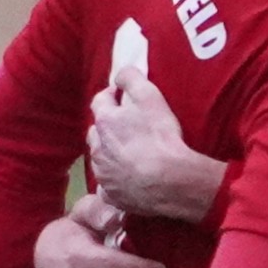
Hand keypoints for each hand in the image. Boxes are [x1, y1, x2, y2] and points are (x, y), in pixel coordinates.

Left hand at [86, 65, 226, 221]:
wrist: (171, 181)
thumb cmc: (161, 137)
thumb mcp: (150, 96)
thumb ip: (131, 78)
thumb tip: (120, 73)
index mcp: (105, 122)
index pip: (99, 101)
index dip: (110, 96)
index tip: (122, 97)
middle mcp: (97, 147)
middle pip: (96, 132)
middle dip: (108, 127)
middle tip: (128, 128)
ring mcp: (103, 173)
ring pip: (100, 159)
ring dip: (110, 154)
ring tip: (131, 155)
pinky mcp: (112, 194)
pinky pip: (108, 186)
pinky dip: (115, 180)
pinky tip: (128, 180)